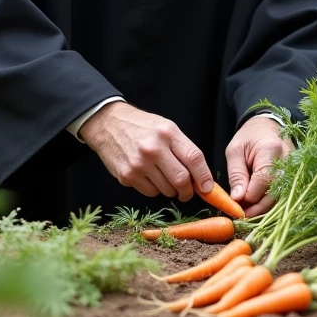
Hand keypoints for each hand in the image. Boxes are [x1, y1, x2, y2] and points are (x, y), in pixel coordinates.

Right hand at [80, 102, 214, 201]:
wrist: (108, 124)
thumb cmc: (141, 126)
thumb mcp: (166, 127)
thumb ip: (182, 149)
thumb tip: (199, 177)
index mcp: (168, 133)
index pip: (194, 158)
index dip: (204, 176)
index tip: (208, 188)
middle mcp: (154, 148)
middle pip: (181, 179)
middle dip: (188, 191)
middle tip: (188, 192)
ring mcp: (139, 163)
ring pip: (166, 189)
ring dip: (171, 190)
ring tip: (165, 179)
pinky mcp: (127, 175)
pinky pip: (150, 192)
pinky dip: (155, 189)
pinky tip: (149, 177)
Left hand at [226, 116, 292, 216]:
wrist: (266, 127)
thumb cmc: (248, 137)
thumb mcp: (235, 151)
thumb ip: (236, 175)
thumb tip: (237, 199)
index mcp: (271, 150)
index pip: (262, 182)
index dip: (248, 197)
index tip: (234, 204)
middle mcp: (287, 162)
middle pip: (274, 194)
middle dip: (256, 208)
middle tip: (240, 213)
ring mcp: (293, 171)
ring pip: (280, 199)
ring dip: (262, 208)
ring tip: (247, 210)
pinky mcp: (293, 178)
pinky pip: (282, 196)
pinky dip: (269, 203)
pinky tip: (257, 205)